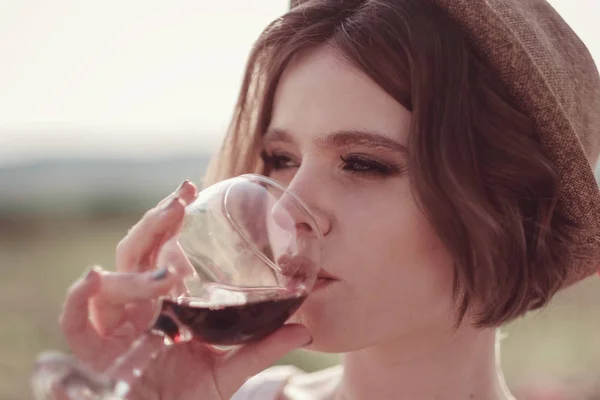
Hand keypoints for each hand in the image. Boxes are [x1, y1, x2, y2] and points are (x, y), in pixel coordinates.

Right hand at [39, 181, 311, 399]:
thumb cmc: (186, 396)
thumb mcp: (227, 371)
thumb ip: (260, 349)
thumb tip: (305, 331)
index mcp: (163, 302)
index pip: (161, 248)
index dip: (171, 218)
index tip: (192, 189)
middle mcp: (135, 306)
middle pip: (136, 251)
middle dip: (156, 222)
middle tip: (180, 199)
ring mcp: (113, 325)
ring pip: (112, 282)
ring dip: (137, 271)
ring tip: (167, 271)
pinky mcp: (92, 351)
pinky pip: (75, 321)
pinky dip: (77, 300)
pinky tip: (93, 278)